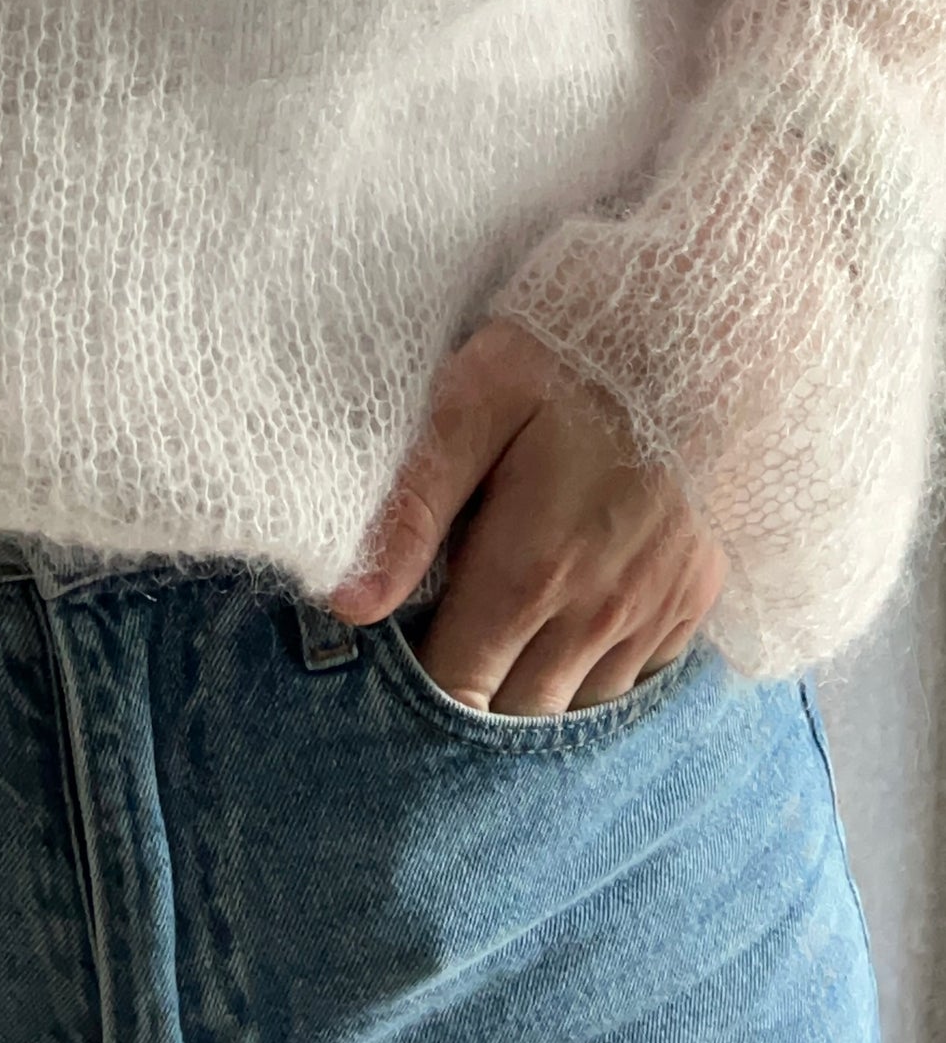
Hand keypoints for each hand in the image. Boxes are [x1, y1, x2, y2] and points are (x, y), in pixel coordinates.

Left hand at [326, 318, 727, 714]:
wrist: (694, 324)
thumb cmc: (559, 357)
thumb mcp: (467, 407)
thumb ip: (410, 509)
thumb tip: (348, 606)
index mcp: (529, 573)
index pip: (460, 693)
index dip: (416, 697)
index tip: (387, 673)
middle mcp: (599, 615)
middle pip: (517, 718)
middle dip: (468, 706)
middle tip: (432, 656)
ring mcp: (655, 612)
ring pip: (580, 710)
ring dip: (532, 696)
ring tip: (492, 652)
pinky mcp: (694, 599)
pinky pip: (637, 680)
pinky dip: (593, 674)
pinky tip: (560, 634)